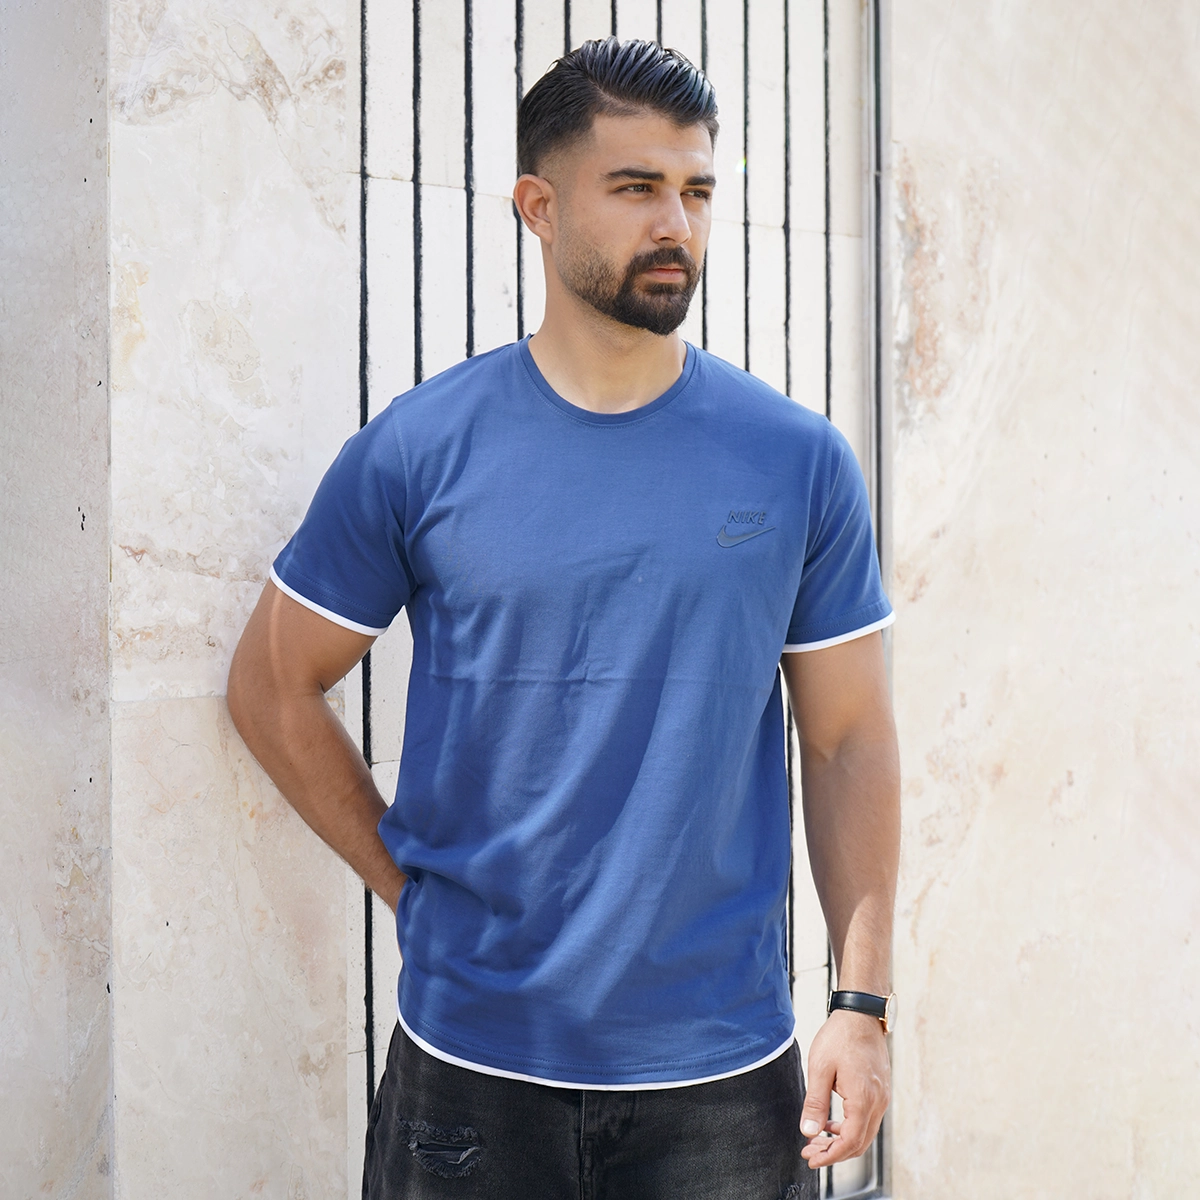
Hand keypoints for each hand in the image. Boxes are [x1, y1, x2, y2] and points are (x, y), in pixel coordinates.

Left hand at [799, 1009, 890, 1169]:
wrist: (861, 1014)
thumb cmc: (840, 1037)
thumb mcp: (820, 1068)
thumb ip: (815, 1103)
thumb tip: (808, 1132)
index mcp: (863, 1099)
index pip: (849, 1143)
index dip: (830, 1156)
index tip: (811, 1159)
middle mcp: (878, 1102)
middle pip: (859, 1143)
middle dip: (833, 1153)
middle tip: (810, 1152)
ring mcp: (882, 1097)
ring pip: (864, 1133)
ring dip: (841, 1141)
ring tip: (817, 1139)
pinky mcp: (881, 1091)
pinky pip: (867, 1120)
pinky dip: (850, 1128)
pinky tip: (832, 1123)